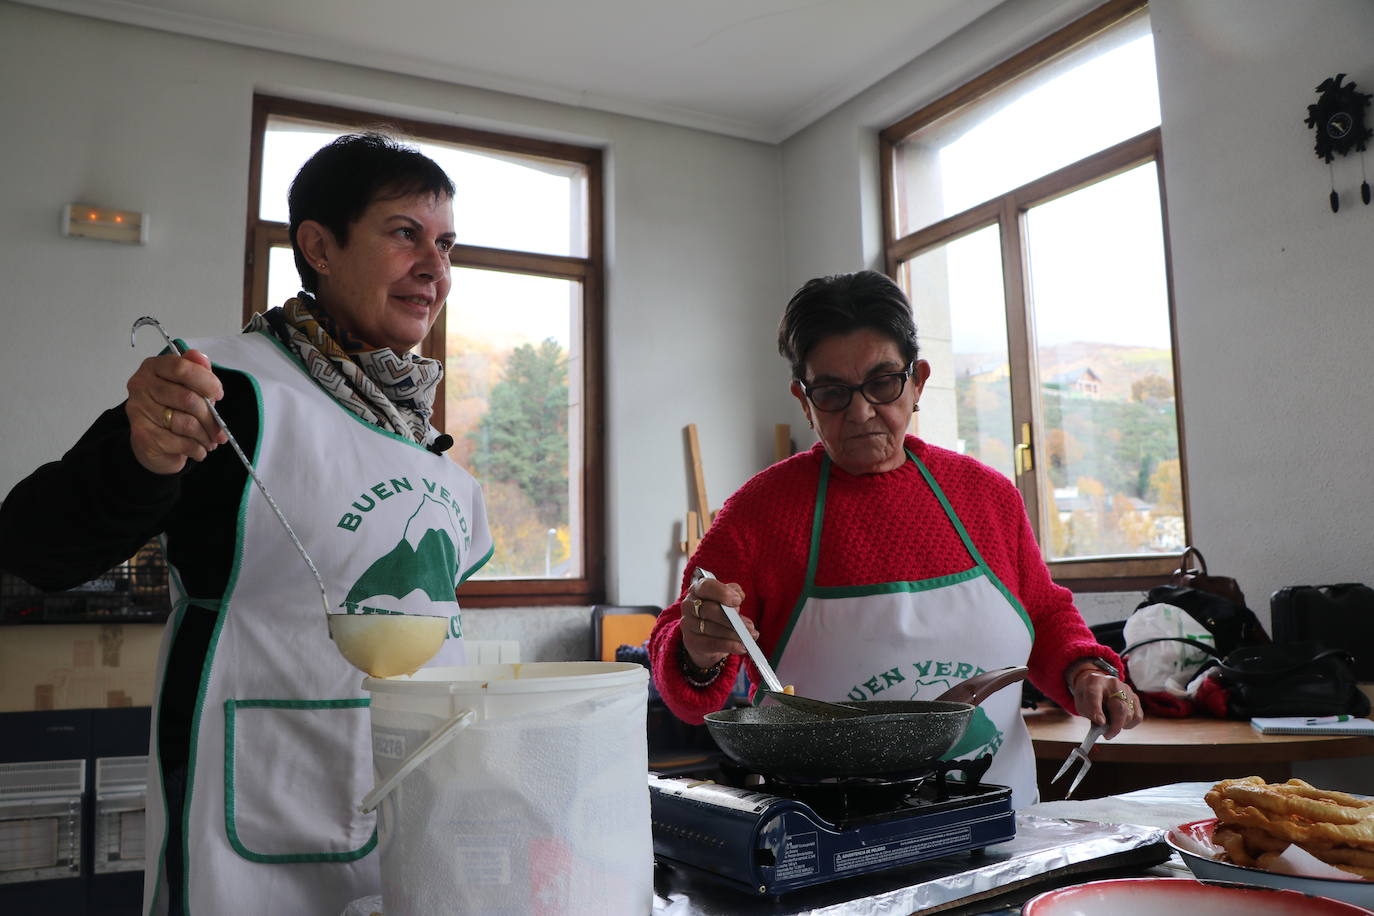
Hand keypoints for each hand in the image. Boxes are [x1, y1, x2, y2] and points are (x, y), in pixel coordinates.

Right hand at [125, 349, 226, 474]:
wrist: (152, 442)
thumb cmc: (173, 408)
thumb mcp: (189, 386)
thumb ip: (197, 371)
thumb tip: (201, 358)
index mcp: (153, 368)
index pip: (181, 368)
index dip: (206, 381)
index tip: (218, 394)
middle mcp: (141, 386)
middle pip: (187, 399)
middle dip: (210, 417)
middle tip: (220, 430)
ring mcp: (138, 410)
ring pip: (186, 423)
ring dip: (205, 436)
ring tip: (211, 441)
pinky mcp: (142, 435)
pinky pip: (179, 442)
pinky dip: (196, 449)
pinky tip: (199, 450)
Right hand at [680, 573, 754, 669]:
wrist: (704, 636)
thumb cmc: (717, 612)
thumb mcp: (725, 599)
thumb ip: (733, 593)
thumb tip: (739, 596)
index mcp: (697, 589)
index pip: (706, 586)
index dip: (722, 593)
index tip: (738, 600)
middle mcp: (689, 605)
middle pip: (710, 610)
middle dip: (732, 618)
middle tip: (749, 626)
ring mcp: (688, 624)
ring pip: (712, 628)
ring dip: (734, 634)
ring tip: (750, 636)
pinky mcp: (691, 641)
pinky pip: (711, 643)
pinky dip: (728, 646)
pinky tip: (741, 647)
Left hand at [1067, 660, 1142, 738]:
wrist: (1098, 683)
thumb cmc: (1088, 696)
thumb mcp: (1081, 703)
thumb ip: (1089, 713)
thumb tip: (1103, 725)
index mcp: (1094, 682)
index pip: (1094, 695)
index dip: (1097, 710)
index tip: (1100, 723)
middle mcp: (1112, 683)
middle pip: (1119, 707)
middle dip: (1114, 726)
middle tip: (1107, 735)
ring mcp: (1126, 689)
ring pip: (1129, 714)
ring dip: (1120, 725)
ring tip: (1110, 724)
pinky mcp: (1135, 697)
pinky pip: (1137, 716)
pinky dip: (1129, 724)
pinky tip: (1120, 722)